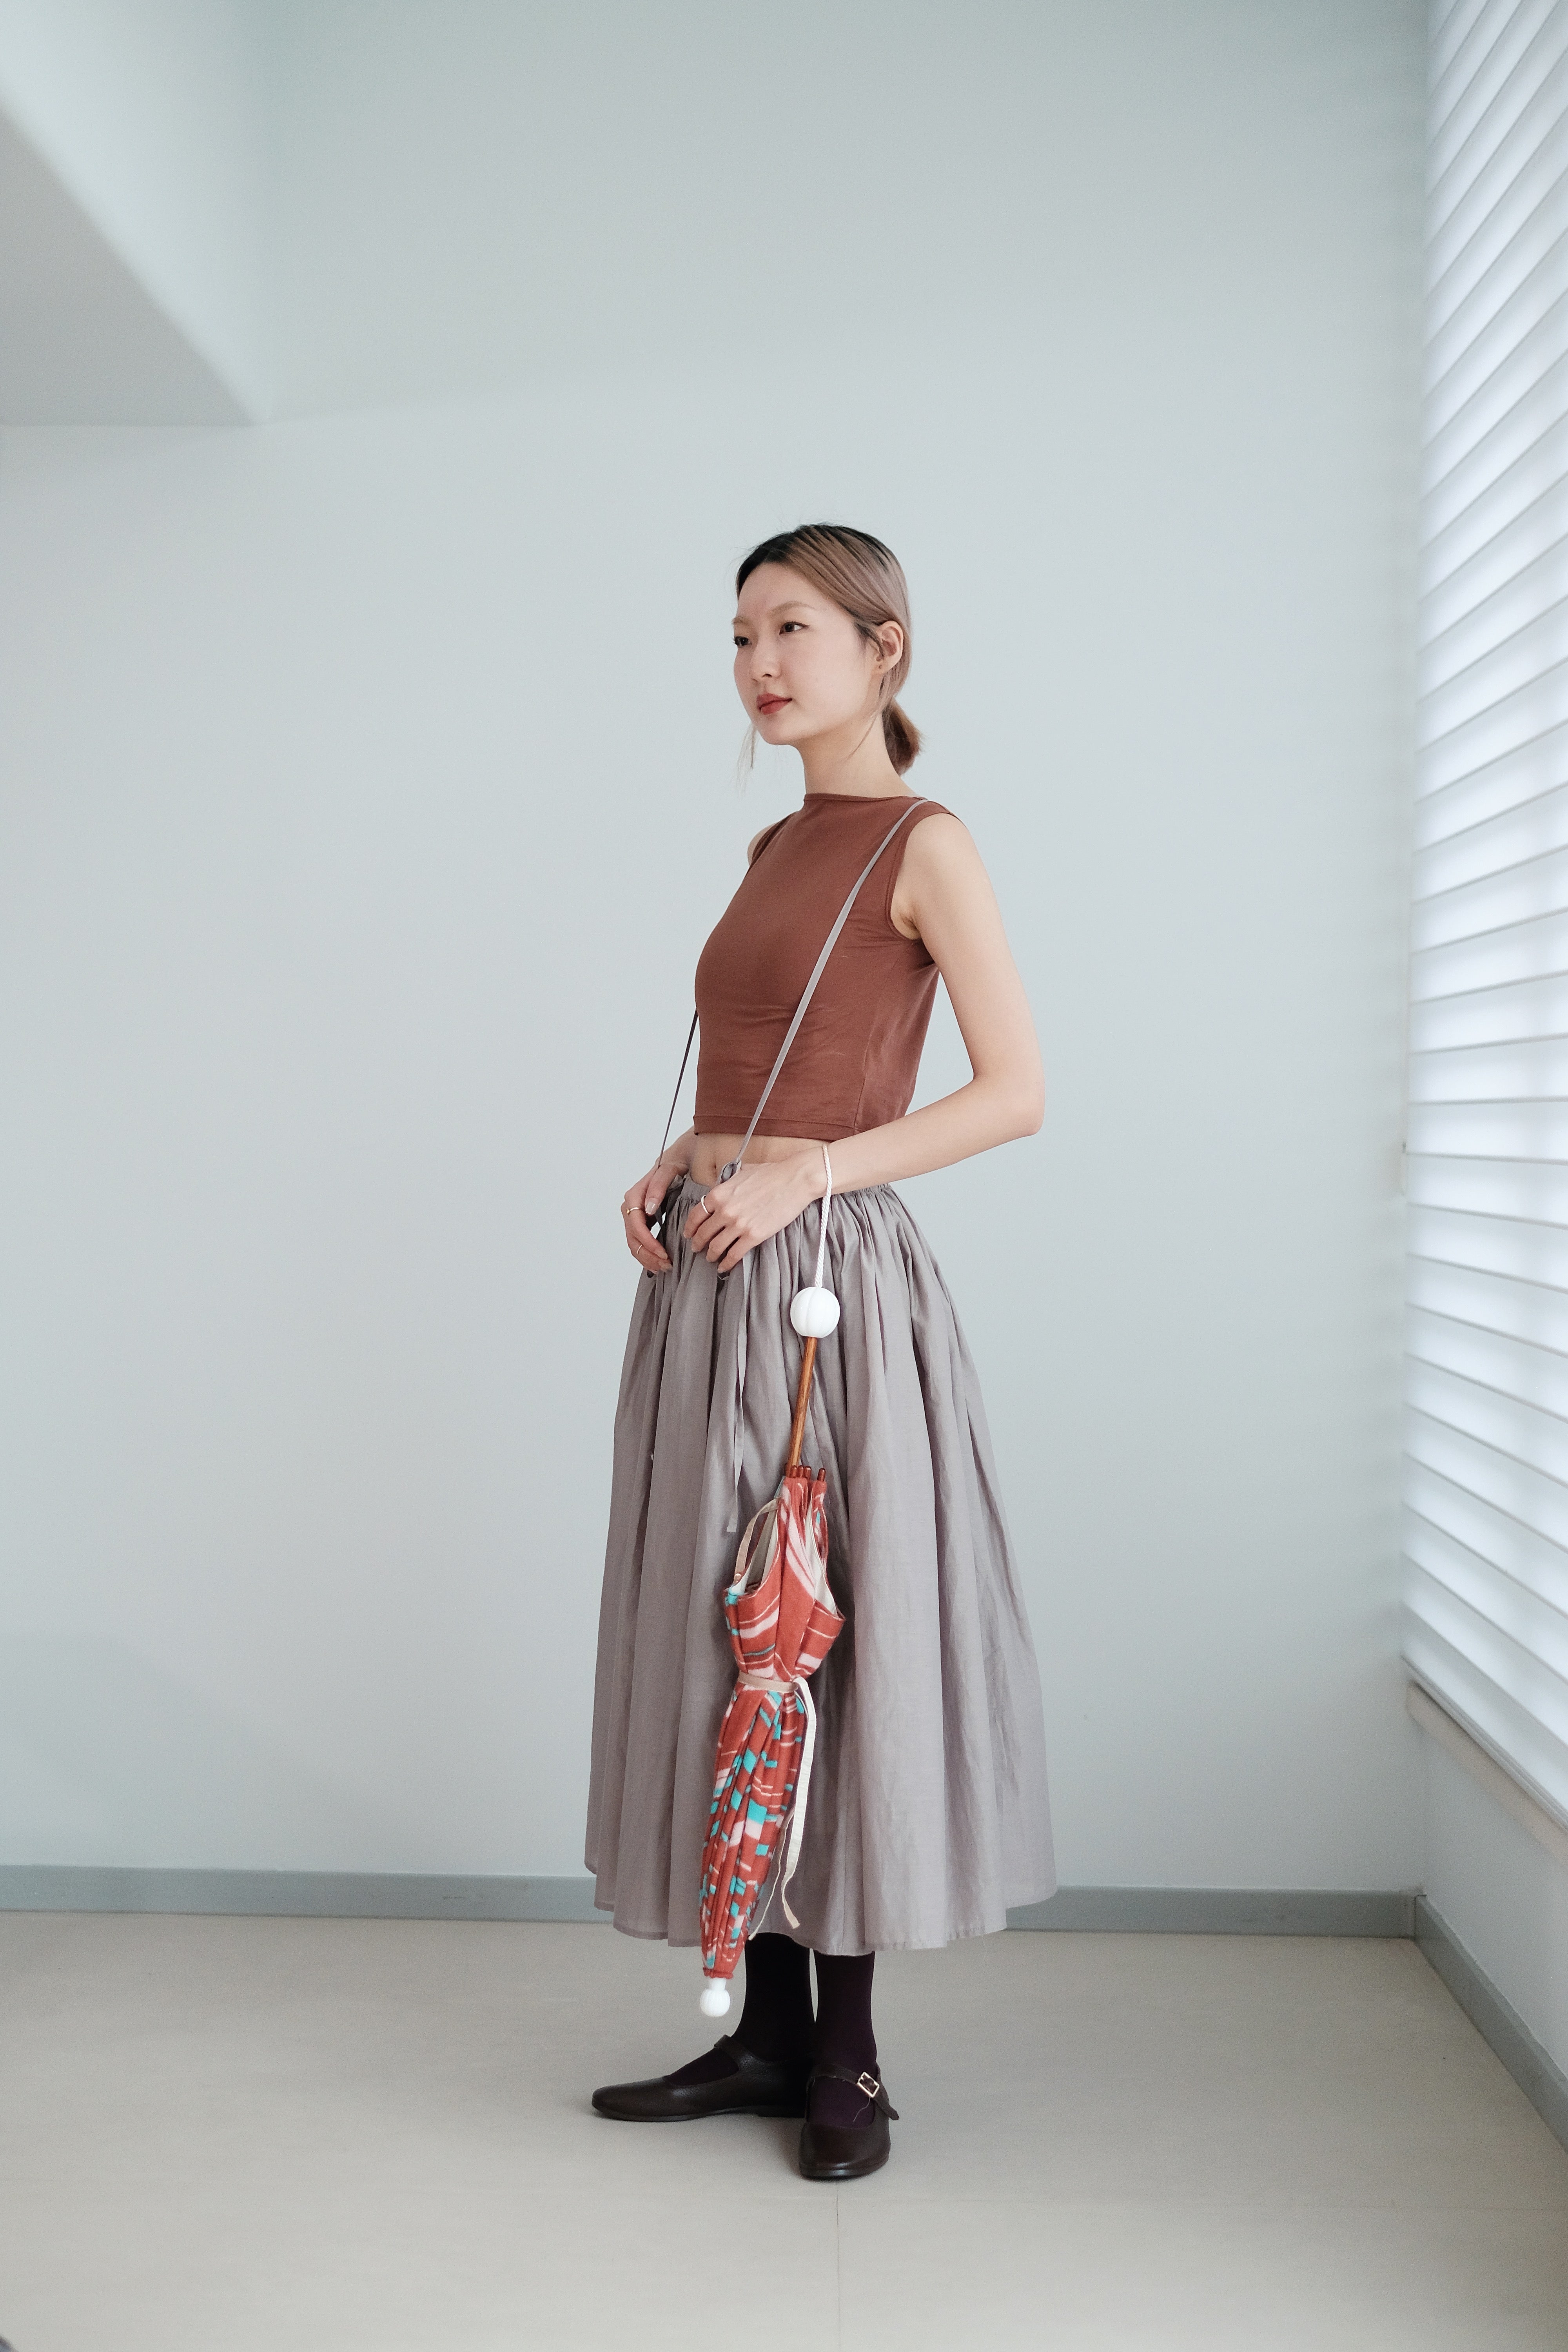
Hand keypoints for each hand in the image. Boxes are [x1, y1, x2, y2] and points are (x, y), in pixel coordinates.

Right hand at [621, 1153, 685, 1274]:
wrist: (681, 1158)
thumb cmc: (676, 1163)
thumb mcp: (670, 1170)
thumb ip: (658, 1186)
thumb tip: (648, 1208)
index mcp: (635, 1195)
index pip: (636, 1224)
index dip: (648, 1241)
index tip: (663, 1252)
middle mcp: (631, 1206)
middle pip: (632, 1237)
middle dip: (648, 1253)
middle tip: (666, 1264)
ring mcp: (634, 1214)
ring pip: (633, 1242)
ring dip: (646, 1257)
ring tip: (663, 1267)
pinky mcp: (641, 1220)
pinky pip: (638, 1241)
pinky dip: (646, 1254)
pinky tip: (656, 1263)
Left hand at [683, 1153, 820, 1274]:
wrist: (794, 1180)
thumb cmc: (771, 1174)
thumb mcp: (741, 1173)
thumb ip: (726, 1184)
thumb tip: (720, 1190)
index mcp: (719, 1193)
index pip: (695, 1215)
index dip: (690, 1227)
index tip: (688, 1233)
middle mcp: (725, 1210)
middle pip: (703, 1233)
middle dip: (697, 1243)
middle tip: (696, 1248)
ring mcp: (738, 1225)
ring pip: (716, 1247)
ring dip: (710, 1255)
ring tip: (710, 1258)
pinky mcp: (754, 1236)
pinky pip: (734, 1255)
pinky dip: (726, 1263)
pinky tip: (724, 1267)